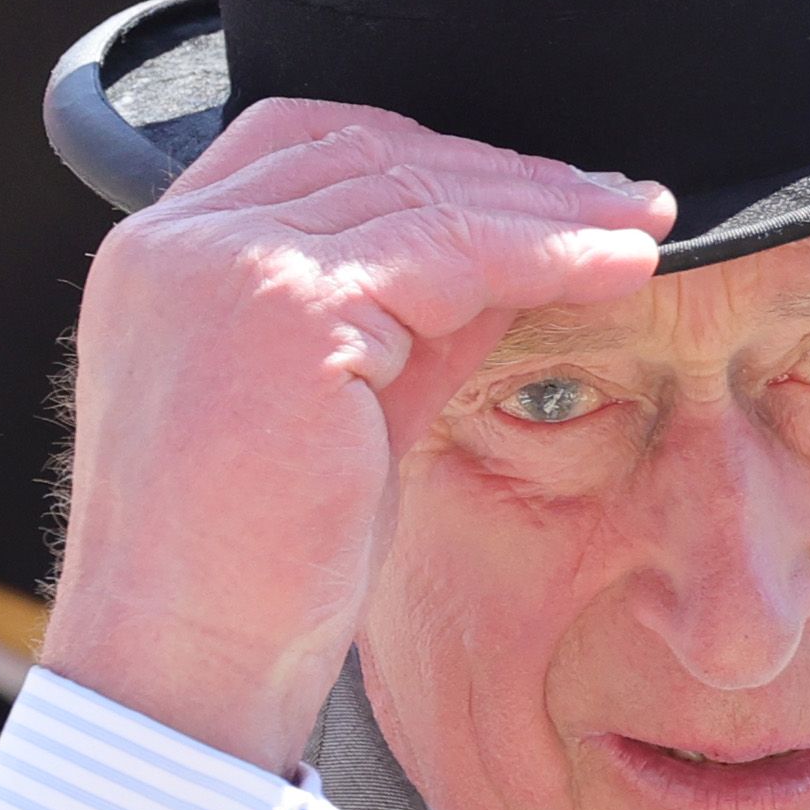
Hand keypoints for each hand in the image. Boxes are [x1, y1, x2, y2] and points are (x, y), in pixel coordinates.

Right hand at [42, 103, 672, 774]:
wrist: (188, 667)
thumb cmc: (262, 568)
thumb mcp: (346, 405)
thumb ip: (409, 314)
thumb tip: (523, 245)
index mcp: (163, 255)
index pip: (310, 142)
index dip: (435, 154)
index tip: (545, 188)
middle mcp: (174, 241)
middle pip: (372, 153)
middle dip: (510, 175)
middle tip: (623, 197)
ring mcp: (221, 264)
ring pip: (421, 196)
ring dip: (549, 207)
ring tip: (646, 224)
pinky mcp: (285, 307)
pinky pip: (451, 252)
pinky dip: (548, 252)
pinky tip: (622, 265)